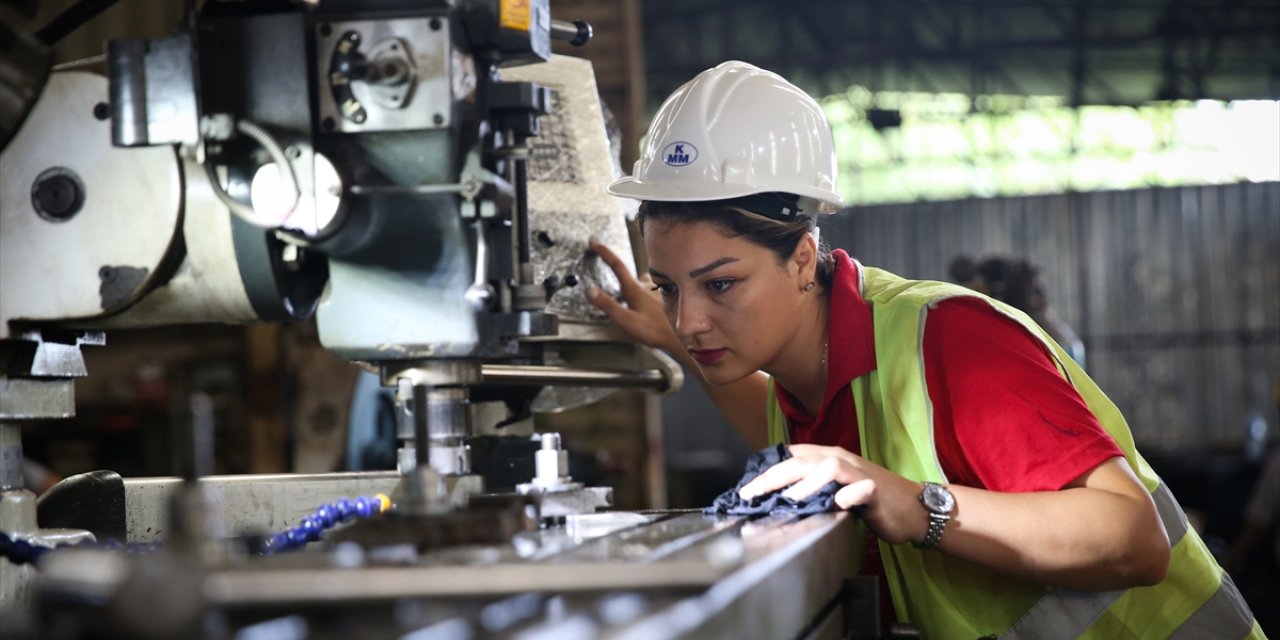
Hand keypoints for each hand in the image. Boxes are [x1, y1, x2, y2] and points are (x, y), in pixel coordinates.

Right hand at [586, 242, 680, 352]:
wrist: (682, 337)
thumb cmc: (656, 330)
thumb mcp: (626, 320)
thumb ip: (607, 305)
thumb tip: (590, 290)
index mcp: (635, 290)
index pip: (617, 265)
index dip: (604, 253)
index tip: (595, 243)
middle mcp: (647, 286)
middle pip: (631, 278)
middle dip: (625, 284)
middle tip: (622, 297)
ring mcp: (659, 291)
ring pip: (645, 283)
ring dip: (640, 289)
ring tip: (639, 306)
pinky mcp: (669, 297)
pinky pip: (657, 291)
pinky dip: (652, 297)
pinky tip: (655, 309)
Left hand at [738, 444, 927, 544]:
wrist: (914, 508)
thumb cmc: (870, 499)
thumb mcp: (834, 491)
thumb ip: (810, 490)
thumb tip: (776, 501)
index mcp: (827, 458)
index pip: (791, 458)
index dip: (766, 472)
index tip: (745, 490)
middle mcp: (841, 460)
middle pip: (803, 460)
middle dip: (774, 476)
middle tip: (752, 494)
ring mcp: (859, 474)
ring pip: (830, 467)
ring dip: (807, 483)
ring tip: (788, 499)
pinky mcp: (876, 491)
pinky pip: (862, 488)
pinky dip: (850, 494)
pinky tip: (839, 504)